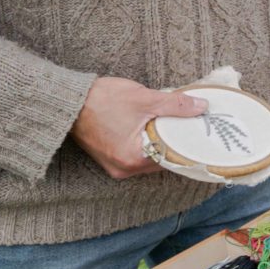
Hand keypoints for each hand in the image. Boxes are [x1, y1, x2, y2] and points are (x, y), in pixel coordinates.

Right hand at [71, 76, 205, 179]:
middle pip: (160, 159)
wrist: (68, 100)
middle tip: (190, 125)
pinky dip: (146, 142)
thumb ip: (176, 105)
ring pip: (148, 156)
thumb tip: (201, 107)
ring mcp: (114, 165)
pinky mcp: (108, 157)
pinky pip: (135, 153)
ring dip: (159, 141)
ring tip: (173, 123)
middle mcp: (123, 169)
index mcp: (133, 160)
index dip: (187, 144)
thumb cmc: (102, 100)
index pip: (171, 158)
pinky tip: (153, 126)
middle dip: (174, 142)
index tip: (200, 133)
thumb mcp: (146, 99)